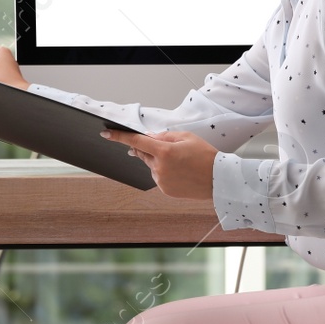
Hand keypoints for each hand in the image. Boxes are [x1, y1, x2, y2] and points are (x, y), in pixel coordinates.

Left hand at [101, 129, 216, 198]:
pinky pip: (158, 176)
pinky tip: (180, 172)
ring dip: (159, 161)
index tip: (106, 133)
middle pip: (143, 153)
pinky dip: (164, 171)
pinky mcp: (164, 190)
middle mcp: (160, 167)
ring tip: (181, 163)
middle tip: (167, 148)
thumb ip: (164, 136)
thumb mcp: (186, 137)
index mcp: (164, 151)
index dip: (119, 137)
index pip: (136, 141)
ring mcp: (161, 180)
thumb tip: (147, 138)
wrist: (218, 179)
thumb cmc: (205, 155)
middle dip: (148, 148)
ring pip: (151, 165)